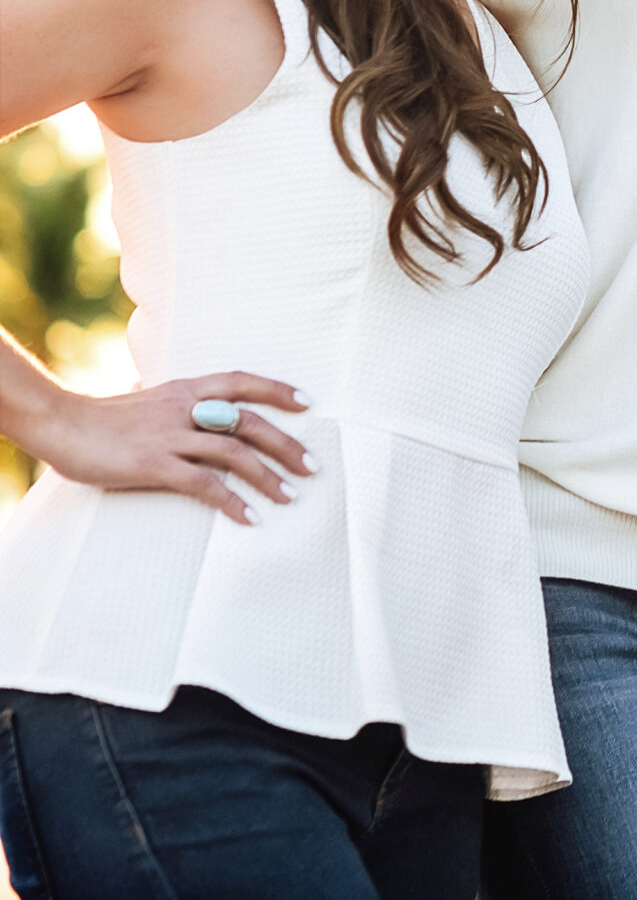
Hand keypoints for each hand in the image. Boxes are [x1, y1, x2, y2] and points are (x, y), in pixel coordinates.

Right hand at [23, 372, 317, 525]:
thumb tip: (204, 406)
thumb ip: (181, 403)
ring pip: (234, 453)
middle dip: (286, 444)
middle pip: (250, 422)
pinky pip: (203, 484)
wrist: (61, 423)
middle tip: (312, 467)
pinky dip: (231, 501)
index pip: (242, 381)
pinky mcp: (154, 464)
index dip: (277, 390)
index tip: (308, 403)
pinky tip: (248, 517)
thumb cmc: (105, 417)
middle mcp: (185, 408)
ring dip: (268, 476)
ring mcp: (170, 435)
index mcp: (186, 389)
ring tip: (290, 497)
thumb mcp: (151, 399)